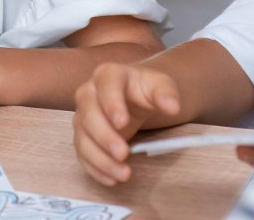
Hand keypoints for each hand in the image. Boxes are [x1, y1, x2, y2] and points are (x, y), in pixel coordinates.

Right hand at [72, 63, 180, 185]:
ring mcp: (83, 115)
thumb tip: (171, 106)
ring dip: (100, 158)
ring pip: (82, 136)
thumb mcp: (159, 85)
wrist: (136, 96)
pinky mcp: (83, 135)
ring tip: (123, 174)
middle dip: (104, 136)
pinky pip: (82, 153)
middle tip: (123, 154)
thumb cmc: (145, 90)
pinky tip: (112, 179)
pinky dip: (95, 168)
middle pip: (88, 113)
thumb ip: (166, 93)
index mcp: (107, 75)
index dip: (111, 103)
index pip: (105, 85)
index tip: (123, 123)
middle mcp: (89, 93)